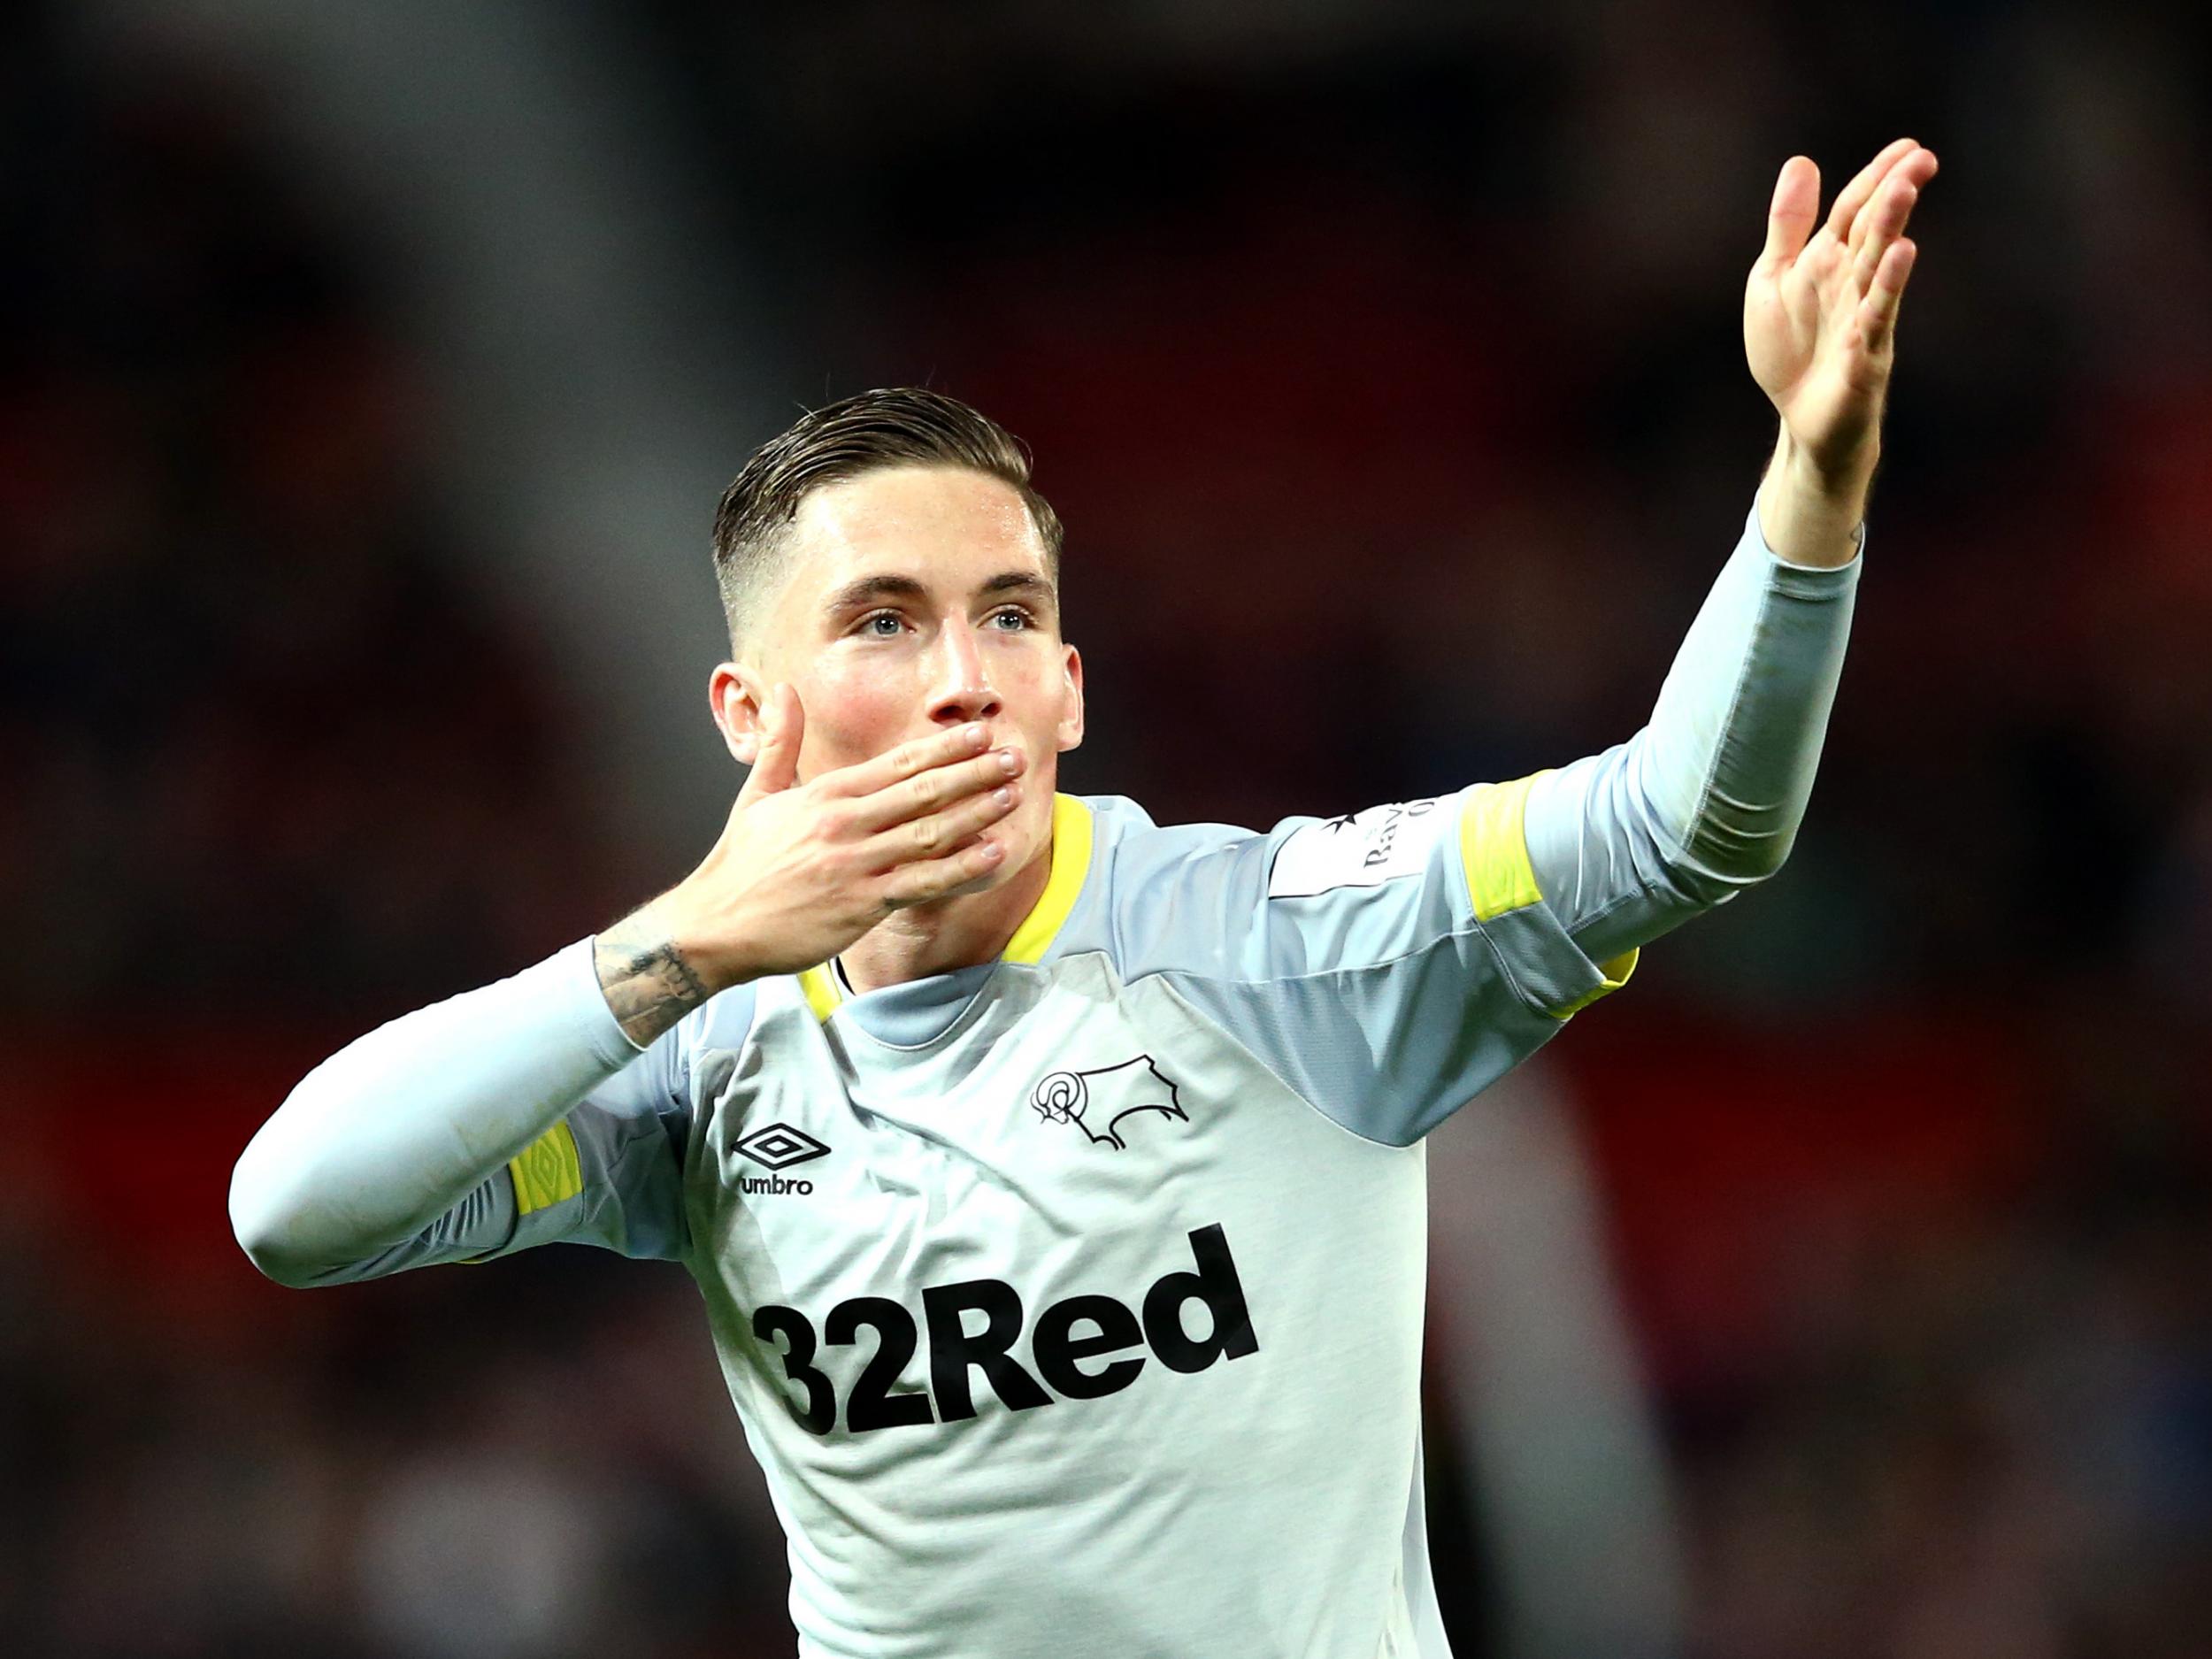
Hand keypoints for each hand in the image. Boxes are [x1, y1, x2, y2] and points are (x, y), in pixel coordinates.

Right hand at [653, 686, 1026, 989]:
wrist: (715, 926)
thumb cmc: (740, 863)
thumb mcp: (758, 794)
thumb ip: (780, 742)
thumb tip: (784, 690)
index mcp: (827, 795)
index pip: (899, 763)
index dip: (945, 747)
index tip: (981, 731)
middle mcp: (846, 824)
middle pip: (924, 791)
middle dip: (975, 772)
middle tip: (1016, 756)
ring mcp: (857, 865)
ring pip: (931, 833)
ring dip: (977, 813)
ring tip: (1013, 795)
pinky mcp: (862, 905)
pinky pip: (923, 884)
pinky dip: (961, 869)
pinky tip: (993, 855)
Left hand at [1746, 137, 1938, 487]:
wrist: (1800, 418)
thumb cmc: (1791, 349)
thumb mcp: (1773, 279)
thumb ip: (1788, 226)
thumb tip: (1802, 161)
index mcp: (1828, 261)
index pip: (1853, 210)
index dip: (1876, 177)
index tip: (1908, 145)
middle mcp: (1851, 282)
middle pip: (1872, 231)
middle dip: (1893, 193)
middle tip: (1922, 157)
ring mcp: (1863, 317)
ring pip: (1878, 265)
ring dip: (1891, 227)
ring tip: (1905, 189)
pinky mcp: (1865, 354)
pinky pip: (1877, 315)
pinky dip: (1886, 286)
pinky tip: (1901, 255)